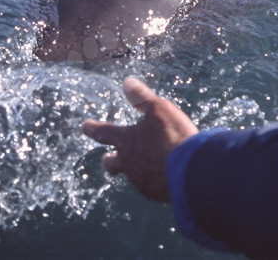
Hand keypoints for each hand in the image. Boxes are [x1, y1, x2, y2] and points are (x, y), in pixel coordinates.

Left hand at [81, 77, 198, 202]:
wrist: (192, 172)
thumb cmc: (174, 136)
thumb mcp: (159, 109)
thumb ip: (142, 97)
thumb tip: (126, 83)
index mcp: (127, 141)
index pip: (105, 132)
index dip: (94, 128)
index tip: (85, 126)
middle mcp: (129, 163)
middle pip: (111, 163)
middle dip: (109, 159)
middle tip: (108, 157)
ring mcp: (140, 180)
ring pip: (132, 174)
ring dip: (136, 167)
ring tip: (149, 161)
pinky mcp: (154, 193)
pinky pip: (149, 184)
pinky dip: (153, 177)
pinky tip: (165, 173)